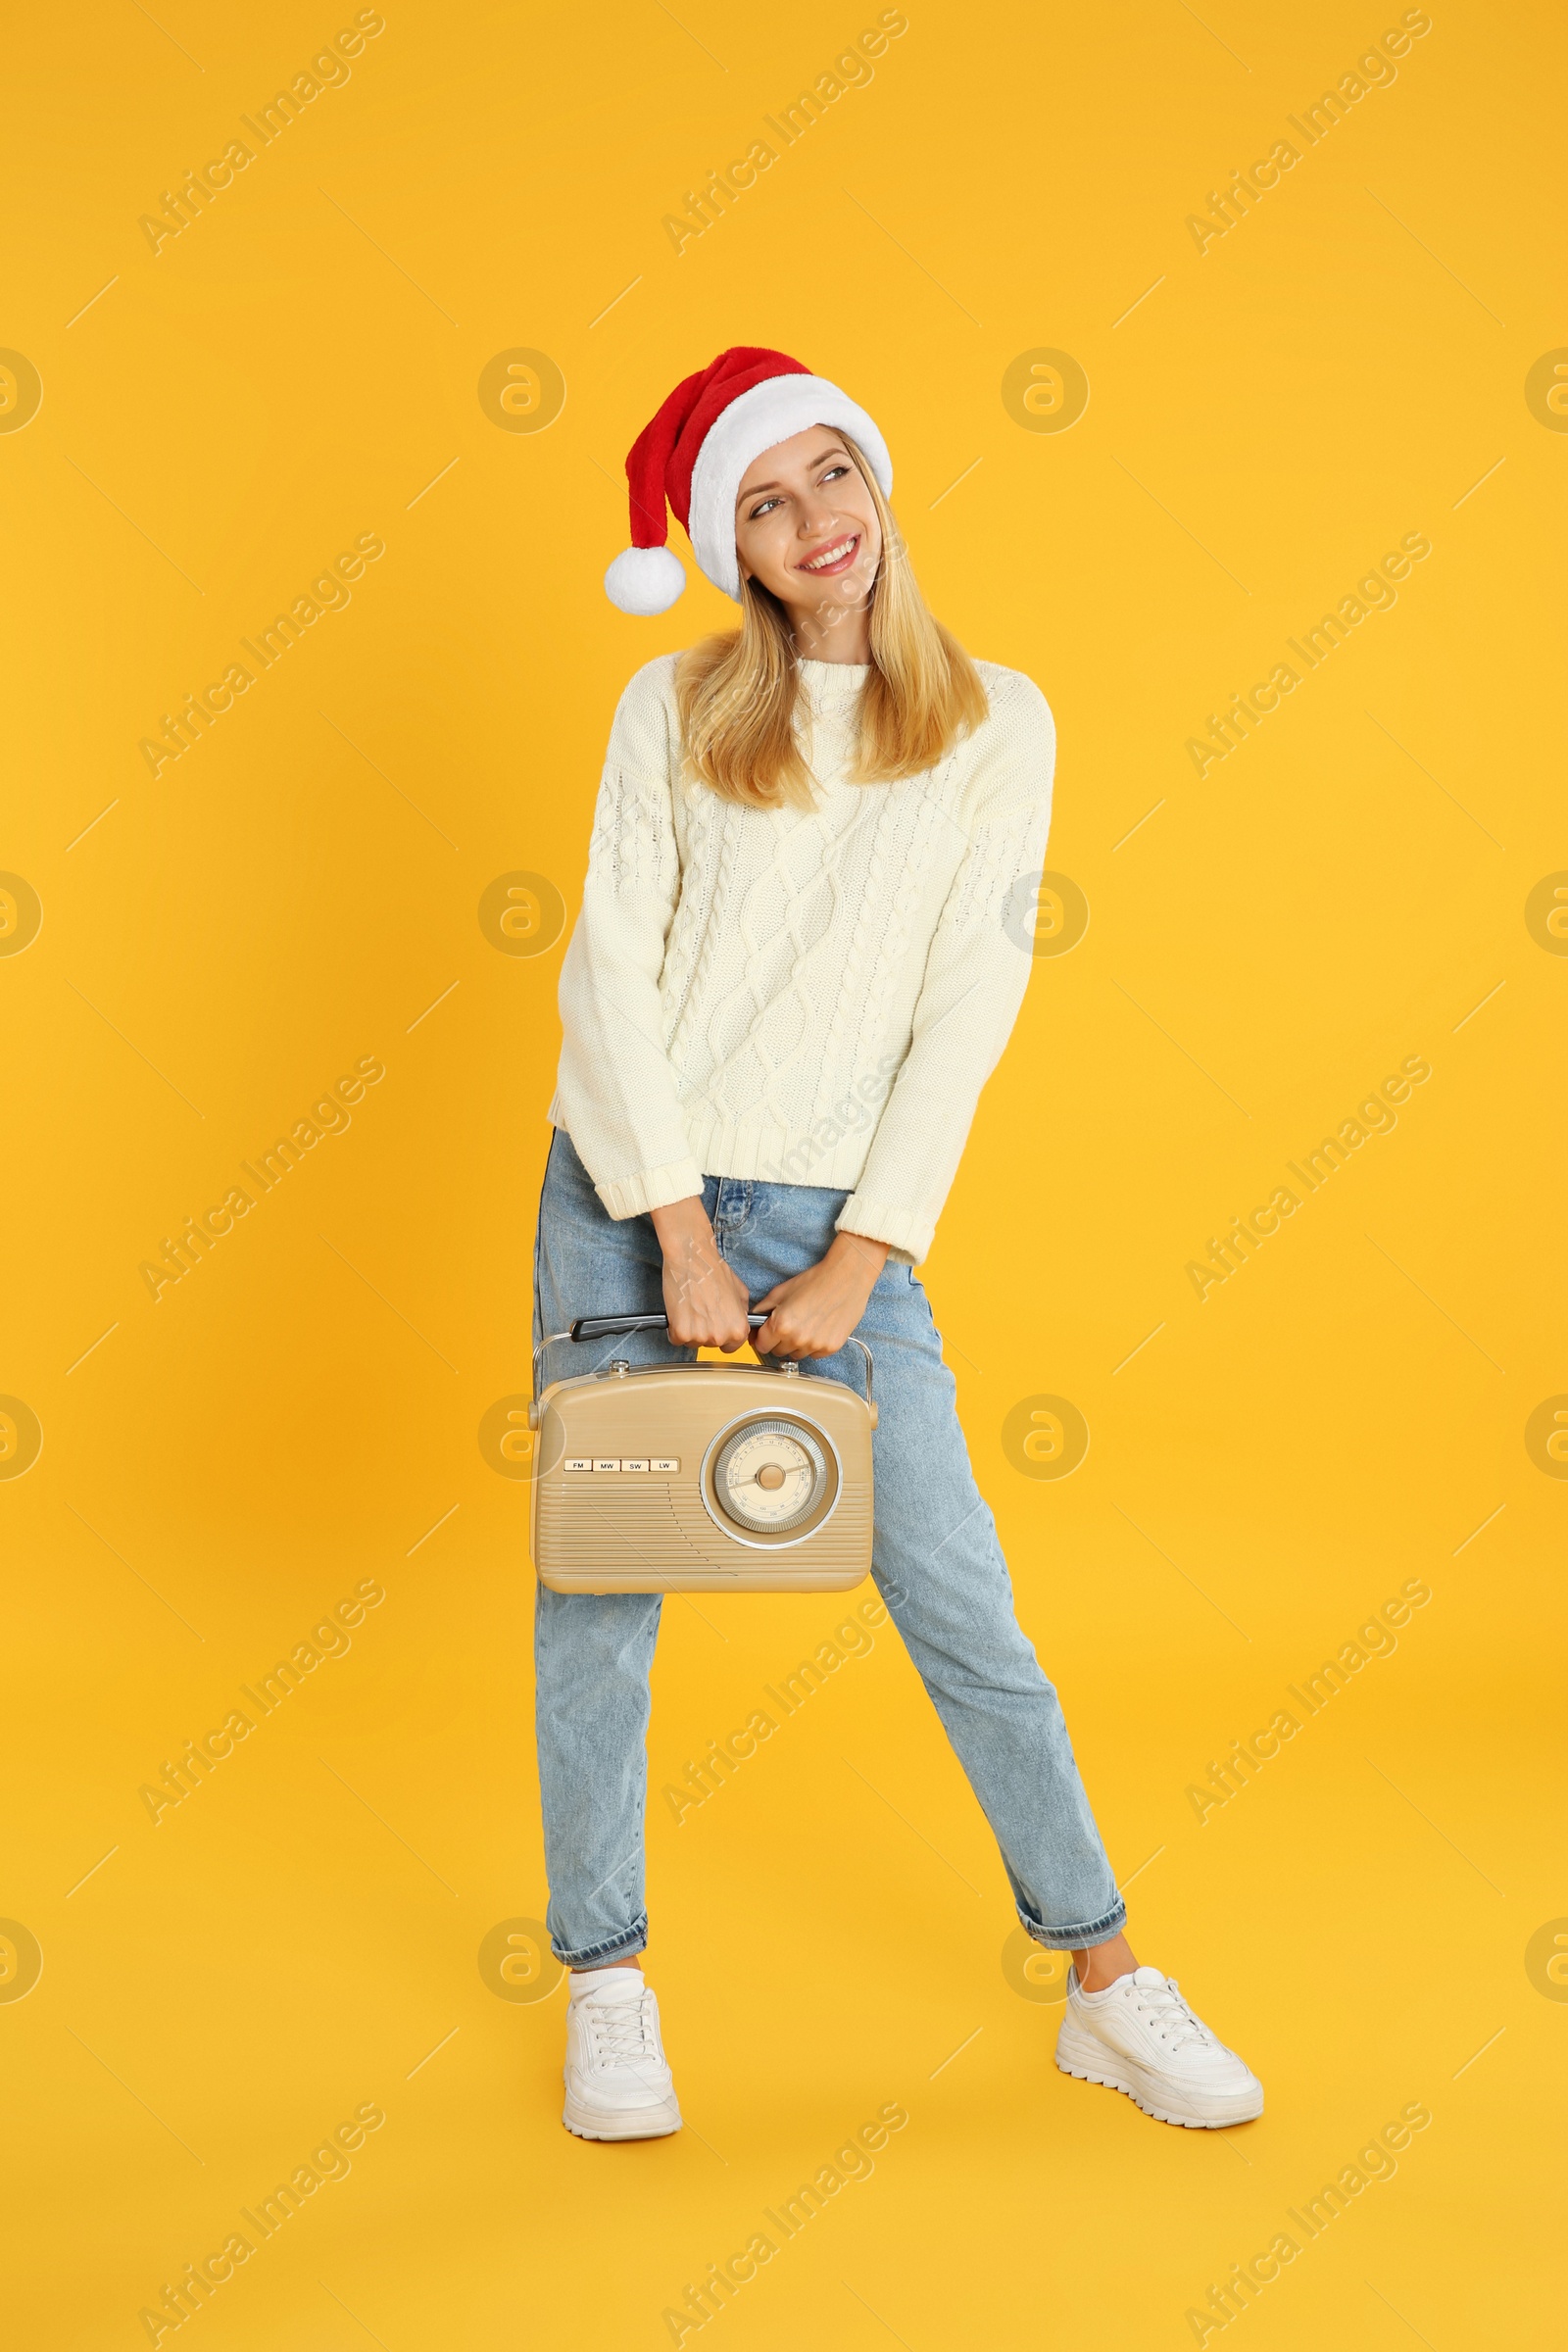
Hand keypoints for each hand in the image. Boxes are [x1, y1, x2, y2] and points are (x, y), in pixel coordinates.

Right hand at [651, 1196, 751, 1350]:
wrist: (692, 1259)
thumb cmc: (714, 1270)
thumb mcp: (741, 1292)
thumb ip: (742, 1313)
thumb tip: (740, 1320)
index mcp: (738, 1329)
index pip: (731, 1347)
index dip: (723, 1336)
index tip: (716, 1327)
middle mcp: (721, 1336)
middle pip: (710, 1345)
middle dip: (706, 1331)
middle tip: (701, 1310)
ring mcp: (700, 1336)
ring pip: (692, 1343)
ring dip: (689, 1330)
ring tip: (691, 1308)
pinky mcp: (681, 1333)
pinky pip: (676, 1339)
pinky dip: (675, 1328)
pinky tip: (680, 1311)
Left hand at [752, 1230, 889, 1361]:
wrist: (846, 1278)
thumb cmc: (816, 1280)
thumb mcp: (782, 1291)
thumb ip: (763, 1308)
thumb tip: (754, 1320)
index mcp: (781, 1325)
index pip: (762, 1346)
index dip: (763, 1338)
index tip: (767, 1333)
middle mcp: (797, 1339)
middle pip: (778, 1352)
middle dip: (779, 1341)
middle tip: (789, 1324)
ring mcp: (815, 1345)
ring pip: (797, 1355)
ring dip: (797, 1345)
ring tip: (805, 1324)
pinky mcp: (831, 1347)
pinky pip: (814, 1354)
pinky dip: (814, 1345)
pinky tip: (818, 1328)